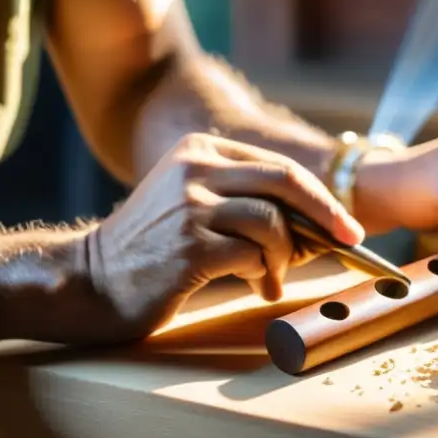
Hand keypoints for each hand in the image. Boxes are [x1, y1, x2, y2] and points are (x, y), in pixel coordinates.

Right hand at [83, 133, 363, 338]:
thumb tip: (318, 225)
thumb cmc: (152, 251)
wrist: (90, 282)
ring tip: (270, 279)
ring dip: (283, 258)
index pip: (279, 167)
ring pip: (273, 223)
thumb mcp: (193, 204)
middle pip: (285, 182)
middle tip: (348, 241)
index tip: (345, 224)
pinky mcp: (190, 244)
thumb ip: (245, 202)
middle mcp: (195, 167)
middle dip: (326, 214)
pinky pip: (253, 256)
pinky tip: (256, 287)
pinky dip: (264, 275)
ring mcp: (191, 204)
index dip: (320, 197)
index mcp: (200, 149)